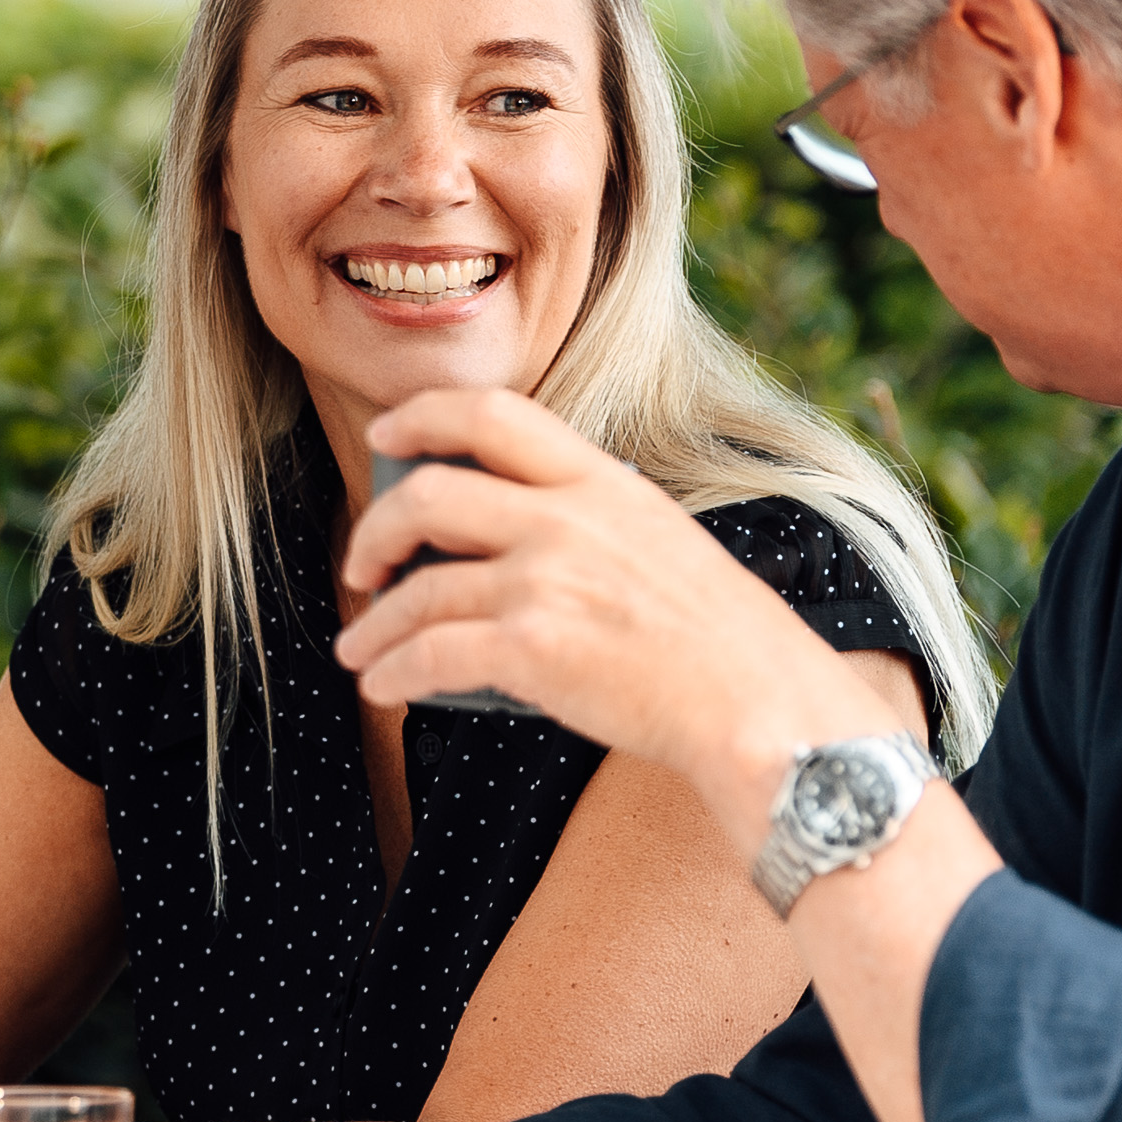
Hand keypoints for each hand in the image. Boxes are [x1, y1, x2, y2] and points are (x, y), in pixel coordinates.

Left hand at [335, 389, 883, 840]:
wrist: (762, 707)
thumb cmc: (722, 642)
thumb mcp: (663, 541)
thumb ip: (590, 523)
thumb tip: (512, 537)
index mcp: (602, 484)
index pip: (494, 414)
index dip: (422, 415)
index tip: (384, 436)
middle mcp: (568, 519)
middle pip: (428, 496)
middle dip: (375, 532)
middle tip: (363, 567)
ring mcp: (546, 581)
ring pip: (418, 589)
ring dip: (374, 626)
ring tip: (359, 651)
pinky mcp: (532, 649)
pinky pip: (429, 654)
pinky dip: (392, 673)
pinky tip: (384, 687)